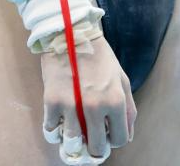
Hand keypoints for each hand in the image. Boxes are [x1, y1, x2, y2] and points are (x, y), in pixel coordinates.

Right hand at [41, 33, 136, 161]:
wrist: (70, 31)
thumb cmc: (98, 54)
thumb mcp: (120, 76)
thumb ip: (128, 107)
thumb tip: (126, 135)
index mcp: (115, 100)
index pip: (119, 140)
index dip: (113, 139)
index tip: (107, 133)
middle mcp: (95, 106)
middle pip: (96, 148)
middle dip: (94, 146)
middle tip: (90, 136)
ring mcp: (72, 106)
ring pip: (72, 145)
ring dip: (74, 141)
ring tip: (74, 130)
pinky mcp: (52, 101)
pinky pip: (52, 131)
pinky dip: (55, 130)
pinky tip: (60, 119)